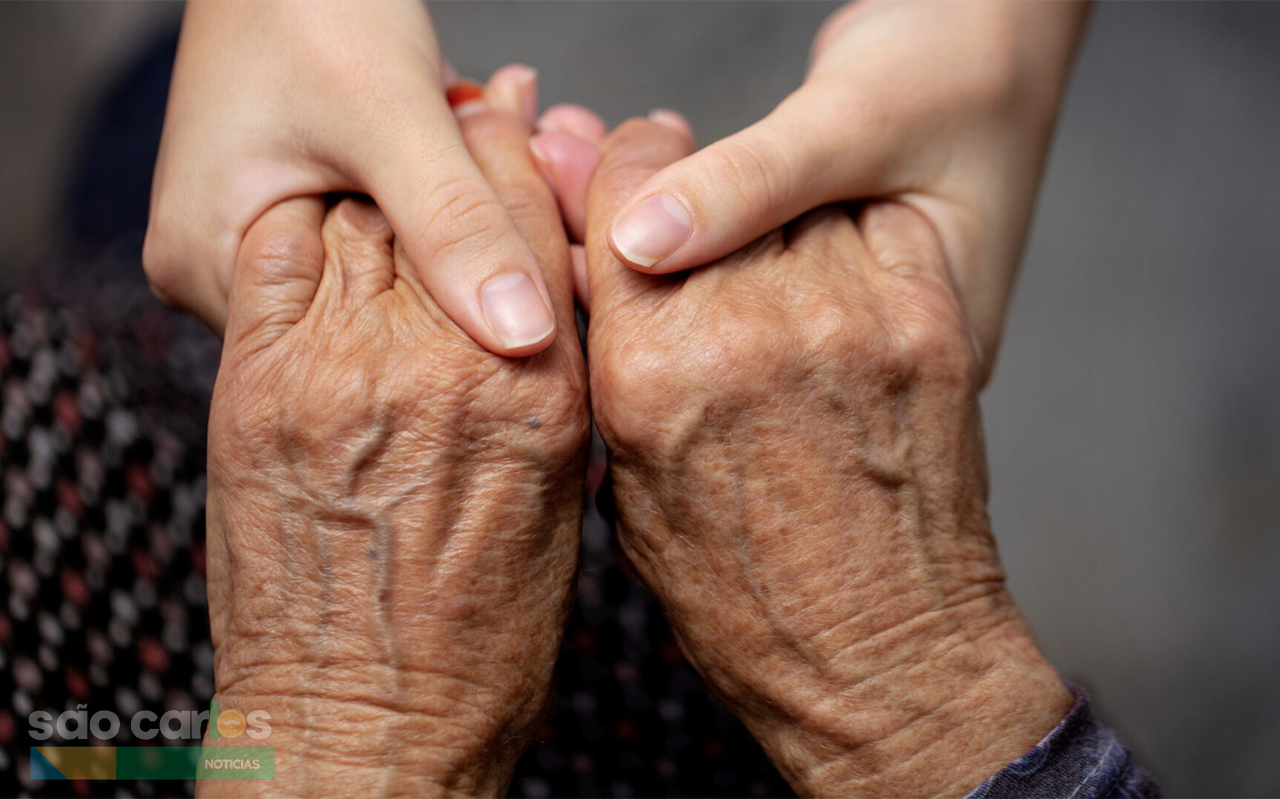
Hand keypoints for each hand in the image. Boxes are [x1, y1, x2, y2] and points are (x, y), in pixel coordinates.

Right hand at [145, 0, 558, 356]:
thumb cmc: (310, 3)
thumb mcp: (392, 117)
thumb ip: (454, 225)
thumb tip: (523, 336)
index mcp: (204, 270)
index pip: (347, 344)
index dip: (446, 310)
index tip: (522, 255)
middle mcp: (215, 272)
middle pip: (365, 309)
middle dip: (453, 254)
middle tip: (526, 181)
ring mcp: (252, 241)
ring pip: (384, 268)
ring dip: (450, 220)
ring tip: (503, 148)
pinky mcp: (288, 207)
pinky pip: (380, 229)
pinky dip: (433, 195)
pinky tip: (468, 143)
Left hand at [201, 76, 587, 794]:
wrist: (362, 726)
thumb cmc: (476, 648)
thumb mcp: (561, 514)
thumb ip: (552, 397)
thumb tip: (544, 322)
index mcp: (539, 398)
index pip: (538, 231)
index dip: (530, 165)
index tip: (526, 132)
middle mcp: (445, 367)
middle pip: (451, 202)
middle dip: (463, 148)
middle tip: (469, 112)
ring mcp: (343, 371)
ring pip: (365, 216)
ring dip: (383, 180)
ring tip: (393, 166)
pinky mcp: (259, 387)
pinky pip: (279, 253)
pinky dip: (302, 224)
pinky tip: (322, 224)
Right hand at [573, 119, 1070, 796]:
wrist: (883, 658)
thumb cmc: (747, 602)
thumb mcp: (633, 492)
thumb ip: (612, 370)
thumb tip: (600, 281)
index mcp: (650, 370)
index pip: (624, 196)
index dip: (623, 173)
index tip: (633, 175)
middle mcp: (747, 327)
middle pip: (707, 186)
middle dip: (694, 196)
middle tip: (703, 235)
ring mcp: (848, 318)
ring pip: (795, 200)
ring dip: (775, 223)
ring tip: (773, 282)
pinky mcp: (928, 323)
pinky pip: (875, 225)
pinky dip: (852, 238)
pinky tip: (836, 290)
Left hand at [601, 0, 1091, 378]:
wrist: (992, 38)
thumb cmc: (958, 72)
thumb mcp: (860, 120)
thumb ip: (755, 182)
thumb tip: (641, 236)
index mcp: (899, 351)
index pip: (744, 354)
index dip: (635, 290)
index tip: (560, 216)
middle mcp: (847, 359)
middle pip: (700, 336)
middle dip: (604, 252)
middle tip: (542, 159)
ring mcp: (818, 328)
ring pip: (688, 301)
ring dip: (612, 225)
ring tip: (556, 148)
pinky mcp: (789, 288)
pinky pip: (699, 264)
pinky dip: (642, 211)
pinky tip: (588, 159)